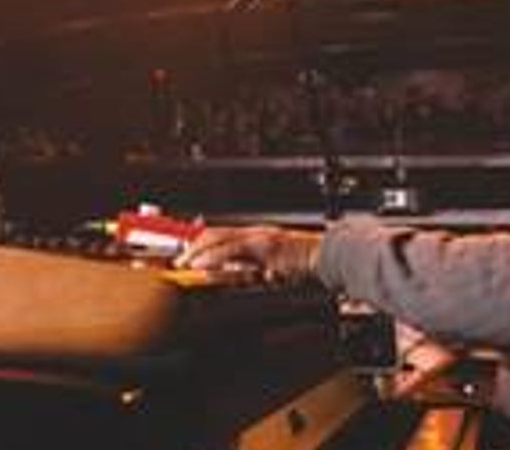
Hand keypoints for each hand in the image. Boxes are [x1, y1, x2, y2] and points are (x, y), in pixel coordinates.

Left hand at [173, 224, 321, 283]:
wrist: (332, 256)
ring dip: (198, 252)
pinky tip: (203, 265)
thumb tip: (226, 277)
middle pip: (214, 233)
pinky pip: (233, 250)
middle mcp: (255, 233)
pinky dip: (215, 257)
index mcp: (256, 236)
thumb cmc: (309, 265)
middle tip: (177, 260)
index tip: (184, 255)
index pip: (220, 235)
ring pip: (219, 238)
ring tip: (184, 263)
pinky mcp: (265, 245)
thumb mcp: (275, 269)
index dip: (199, 244)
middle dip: (192, 246)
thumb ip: (252, 271)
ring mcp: (259, 237)